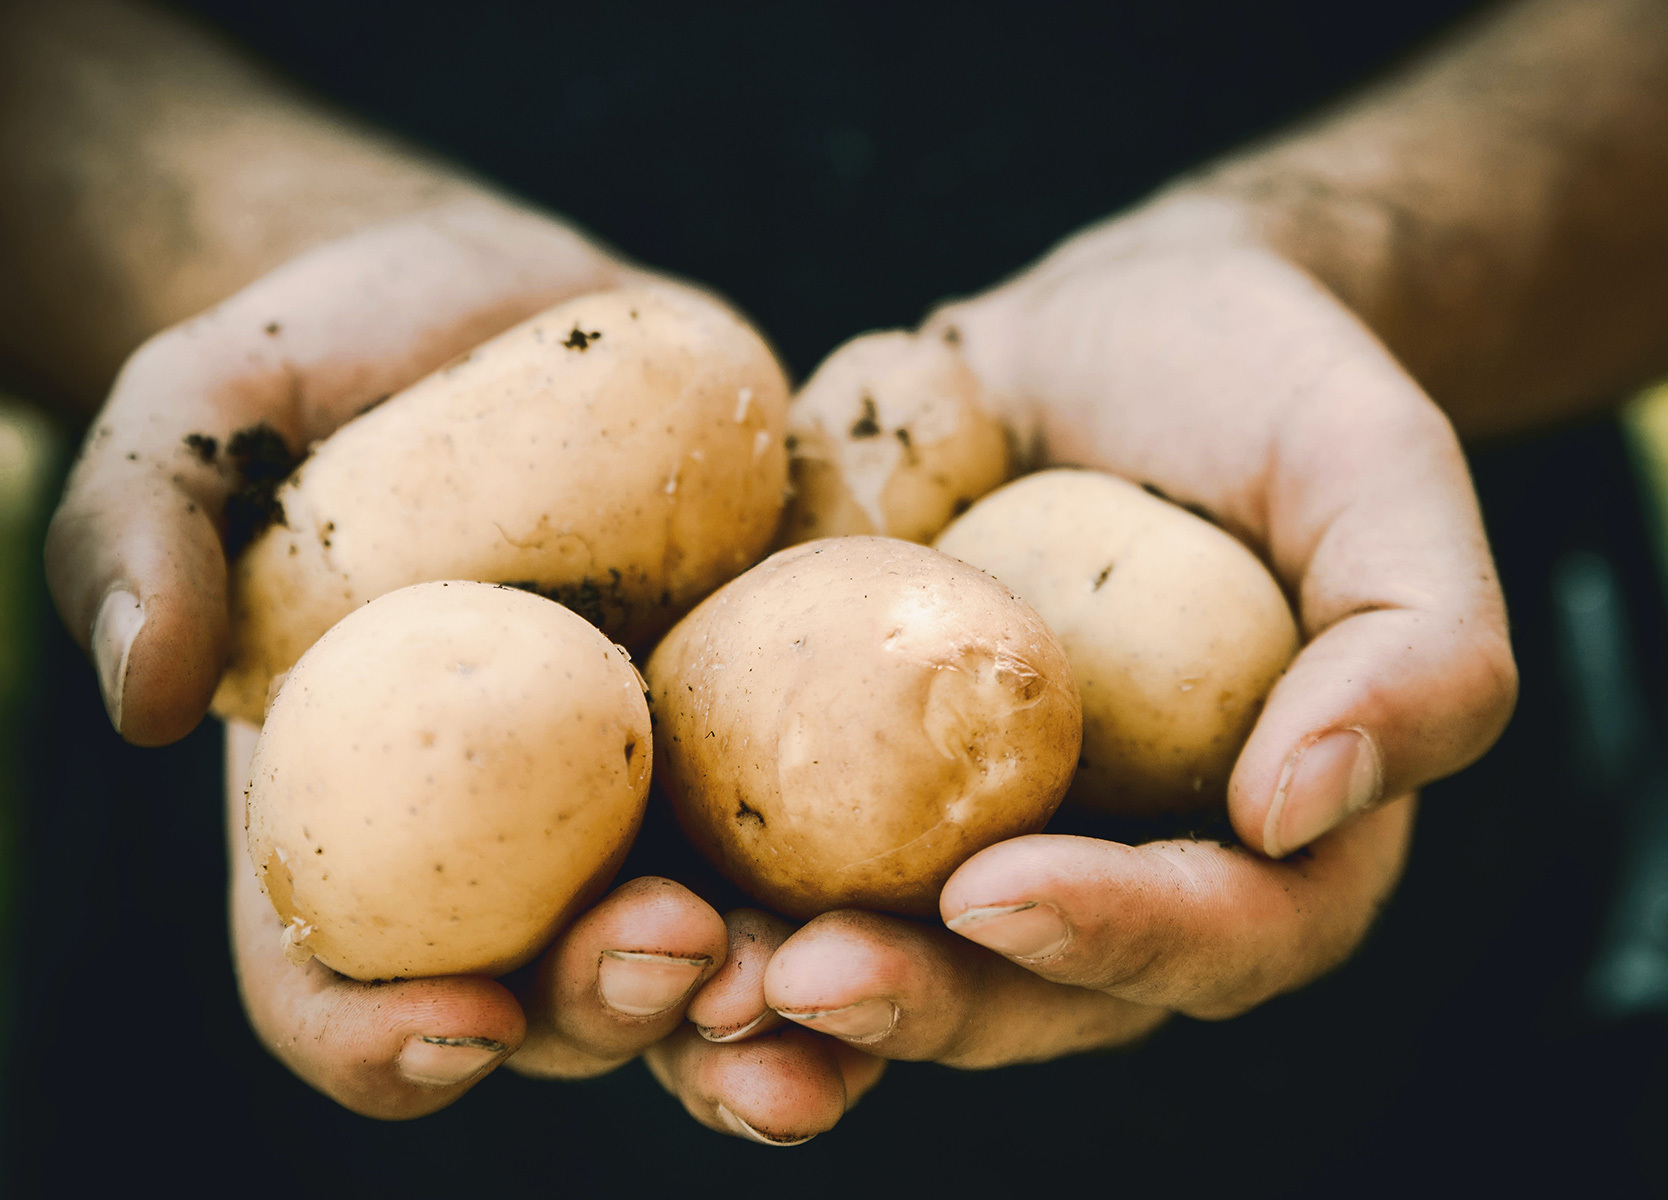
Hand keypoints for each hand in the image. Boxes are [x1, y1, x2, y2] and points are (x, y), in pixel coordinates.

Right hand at [53, 199, 877, 1131]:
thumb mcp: (201, 416)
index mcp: (351, 823)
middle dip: (618, 1009)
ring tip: (830, 967)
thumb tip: (146, 691)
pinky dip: (877, 870)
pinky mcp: (763, 724)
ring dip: (774, 998)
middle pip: (552, 998)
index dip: (382, 1042)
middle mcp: (507, 848)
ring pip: (709, 954)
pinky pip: (827, 827)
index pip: (336, 990)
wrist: (495, 307)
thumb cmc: (325, 369)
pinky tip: (943, 863)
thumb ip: (140, 532)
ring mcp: (646, 797)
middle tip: (682, 949)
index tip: (463, 1020)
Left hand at [684, 187, 1510, 1111]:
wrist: (1105, 332)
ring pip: (879, 968)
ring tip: (686, 983)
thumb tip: (1304, 804)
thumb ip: (1417, 642)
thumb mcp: (1378, 475)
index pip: (1208, 939)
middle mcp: (1101, 869)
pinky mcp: (840, 775)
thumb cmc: (1262, 392)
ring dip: (775, 1009)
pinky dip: (693, 899)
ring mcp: (960, 833)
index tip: (1004, 889)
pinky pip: (766, 866)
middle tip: (806, 981)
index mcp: (1255, 844)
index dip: (1114, 939)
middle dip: (915, 1004)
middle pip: (1022, 996)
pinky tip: (615, 896)